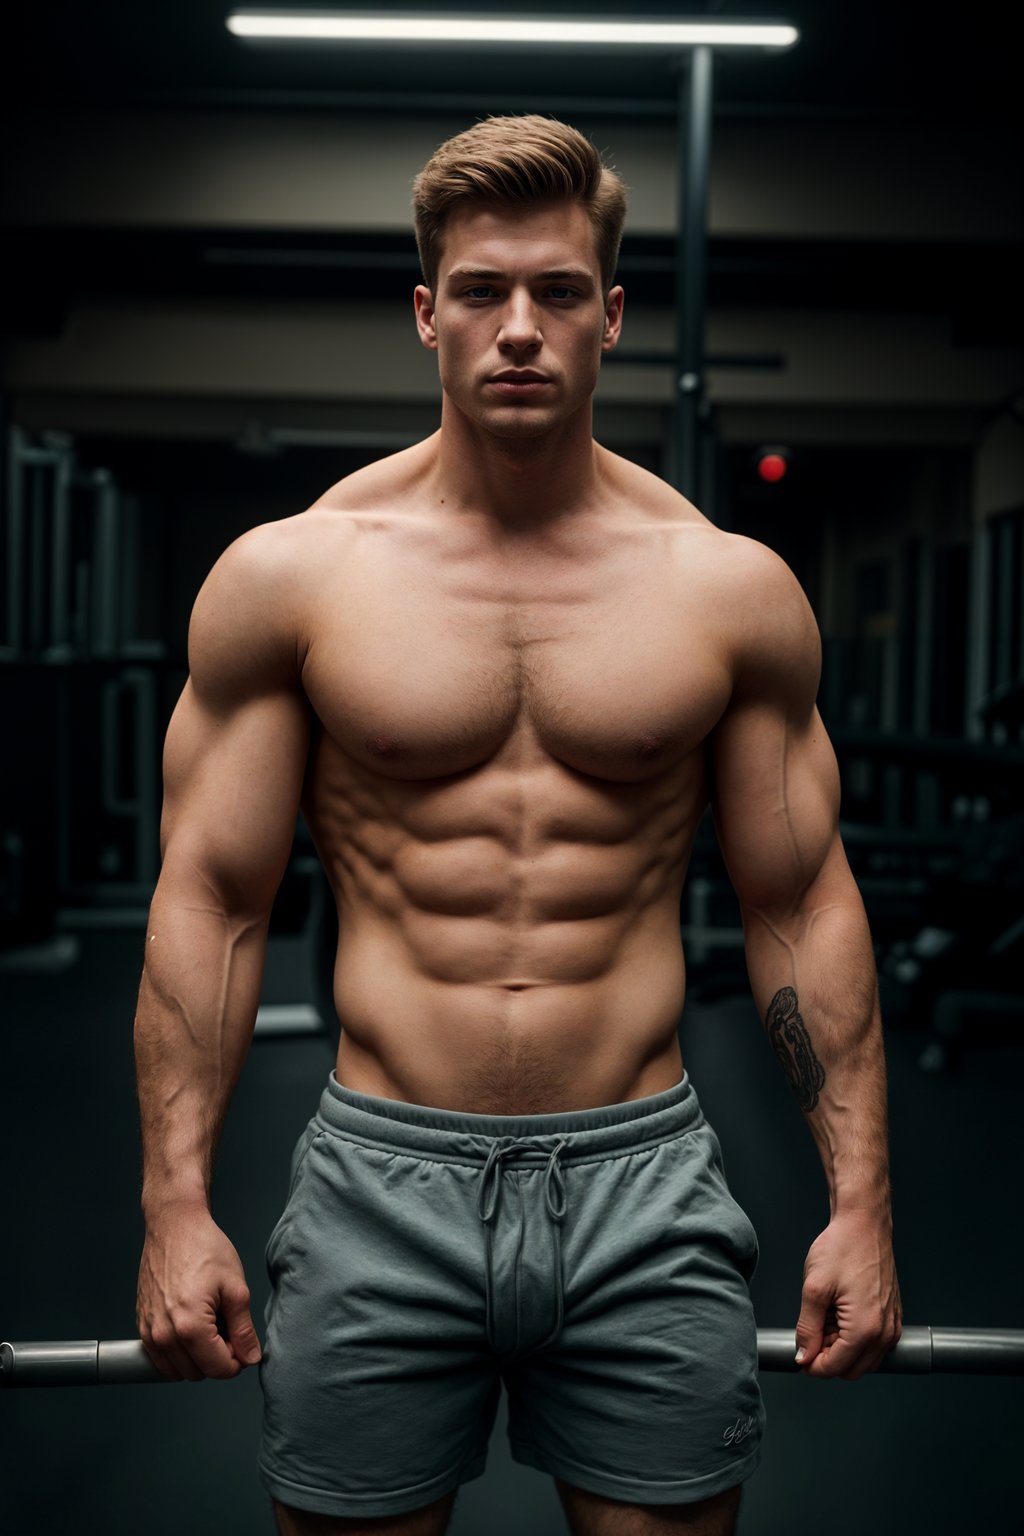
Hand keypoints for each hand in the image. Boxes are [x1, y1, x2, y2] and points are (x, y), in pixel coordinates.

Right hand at [137, 1202, 261, 1380]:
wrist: (174, 1226)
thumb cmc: (204, 1248)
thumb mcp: (236, 1287)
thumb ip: (244, 1329)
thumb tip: (250, 1357)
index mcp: (190, 1327)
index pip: (219, 1369)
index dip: (238, 1360)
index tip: (243, 1341)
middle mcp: (163, 1335)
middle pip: (198, 1373)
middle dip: (218, 1358)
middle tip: (227, 1327)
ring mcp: (148, 1332)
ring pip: (178, 1370)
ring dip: (197, 1357)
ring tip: (209, 1325)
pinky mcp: (141, 1325)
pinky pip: (160, 1358)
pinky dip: (178, 1352)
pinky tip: (191, 1325)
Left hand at [794, 1209, 901, 1380]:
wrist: (863, 1223)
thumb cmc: (842, 1247)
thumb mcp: (814, 1288)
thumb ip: (807, 1328)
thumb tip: (803, 1356)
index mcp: (866, 1329)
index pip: (836, 1368)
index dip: (812, 1366)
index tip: (799, 1355)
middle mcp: (885, 1332)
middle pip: (852, 1370)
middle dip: (828, 1357)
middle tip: (811, 1331)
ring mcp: (892, 1324)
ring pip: (864, 1359)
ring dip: (841, 1348)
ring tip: (825, 1317)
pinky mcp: (892, 1315)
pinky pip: (874, 1343)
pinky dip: (854, 1337)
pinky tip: (839, 1314)